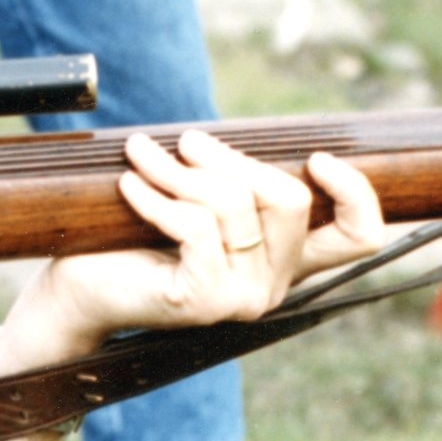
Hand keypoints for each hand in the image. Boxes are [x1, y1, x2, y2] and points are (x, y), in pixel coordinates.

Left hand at [0, 136, 385, 377]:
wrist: (81, 292)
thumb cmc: (136, 240)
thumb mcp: (199, 202)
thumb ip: (234, 181)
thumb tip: (238, 140)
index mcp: (285, 261)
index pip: (360, 236)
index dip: (355, 193)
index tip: (318, 158)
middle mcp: (274, 285)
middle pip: (288, 198)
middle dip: (231, 159)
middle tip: (184, 144)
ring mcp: (243, 299)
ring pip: (234, 205)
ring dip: (180, 170)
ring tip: (142, 157)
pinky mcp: (205, 300)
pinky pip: (195, 225)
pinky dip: (157, 196)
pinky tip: (128, 184)